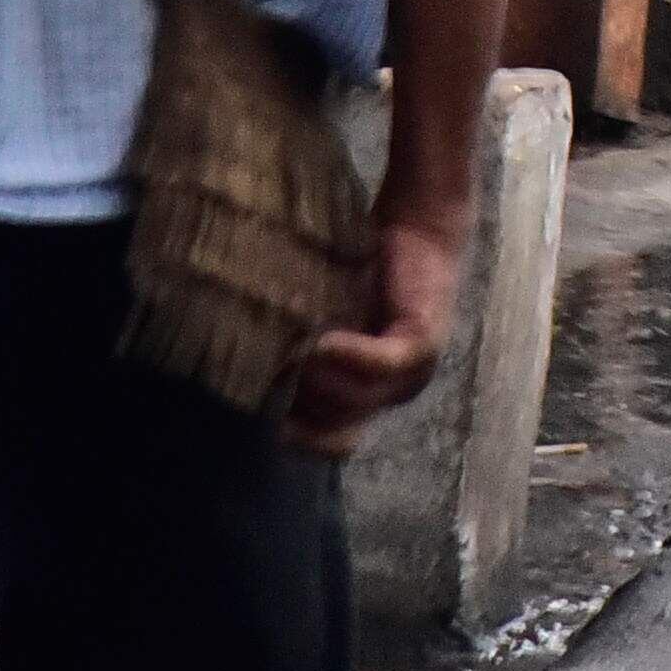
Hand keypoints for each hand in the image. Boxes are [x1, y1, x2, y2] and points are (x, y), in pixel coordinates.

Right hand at [284, 212, 463, 455]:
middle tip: (277, 365)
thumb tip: (247, 383)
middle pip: (332, 426)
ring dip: (318, 379)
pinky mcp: (422, 345)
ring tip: (295, 346)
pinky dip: (348, 357)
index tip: (263, 405)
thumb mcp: (321, 321)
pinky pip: (381, 365)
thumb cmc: (361, 272)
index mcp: (367, 396)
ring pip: (352, 400)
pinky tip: (322, 341)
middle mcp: (391, 395)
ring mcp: (412, 375)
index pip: (329, 444)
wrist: (417, 226)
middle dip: (299, 401)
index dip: (294, 432)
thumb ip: (297, 354)